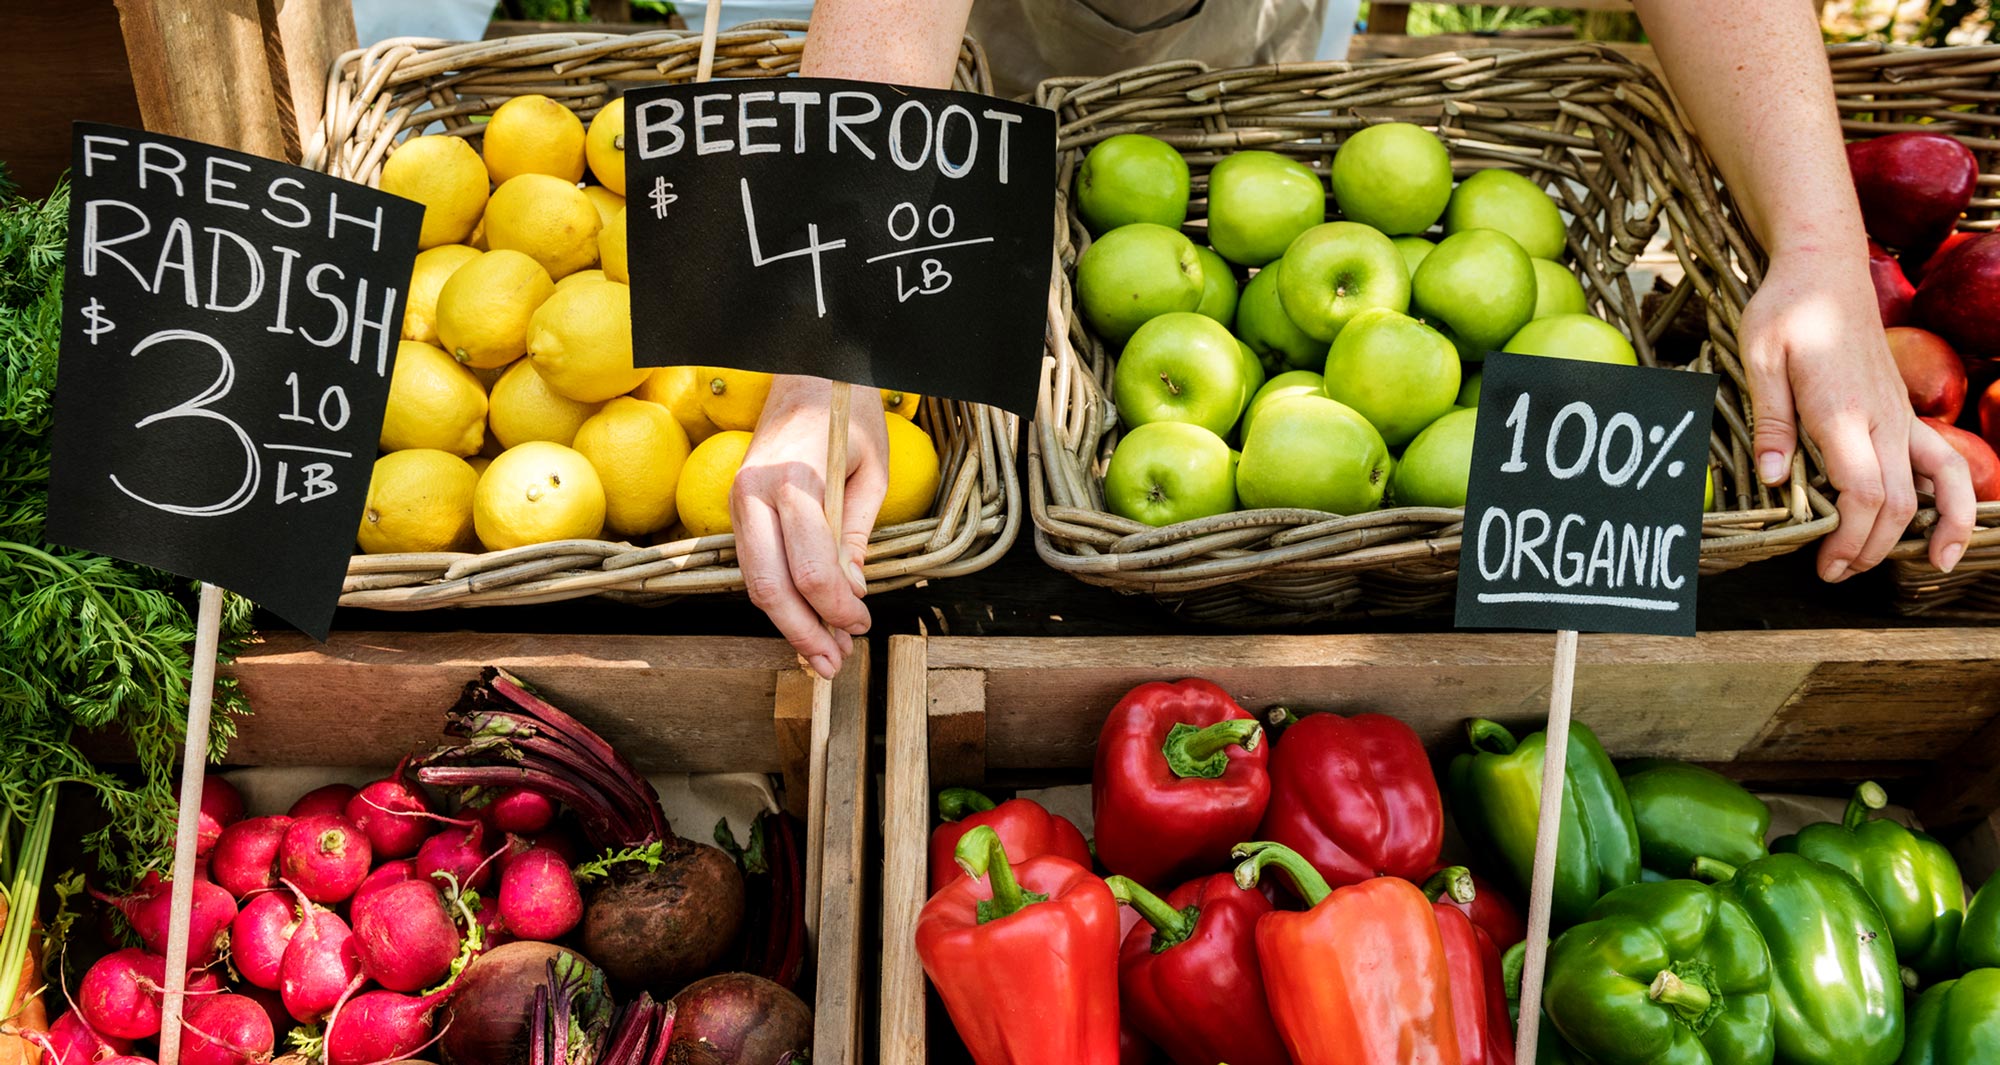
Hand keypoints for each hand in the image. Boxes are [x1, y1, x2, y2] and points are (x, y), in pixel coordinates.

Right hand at [731, 375, 889, 677]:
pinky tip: (802, 619)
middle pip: (770, 585)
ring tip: (821, 654)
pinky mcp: (735, 505)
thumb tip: (852, 590)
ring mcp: (738, 499)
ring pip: (754, 580)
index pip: (811, 567)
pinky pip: (752, 563)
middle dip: (803, 631)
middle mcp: (755, 492)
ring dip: (788, 623)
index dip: (837, 607)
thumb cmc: (848, 412)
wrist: (806, 368)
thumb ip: (857, 533)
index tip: (861, 623)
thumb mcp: (871, 470)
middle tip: (834, 663)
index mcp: (795, 480)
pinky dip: (777, 597)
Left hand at [1740, 248, 1973, 579]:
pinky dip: (1958, 494)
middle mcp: (1882, 417)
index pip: (1864, 490)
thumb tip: (1776, 478)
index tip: (1824, 564)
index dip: (1850, 537)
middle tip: (1834, 574)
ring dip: (1937, 527)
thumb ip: (1771, 422)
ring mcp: (1901, 414)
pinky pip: (1946, 458)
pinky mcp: (1906, 412)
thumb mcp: (1759, 359)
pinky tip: (1950, 524)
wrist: (1824, 269)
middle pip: (1898, 500)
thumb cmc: (1786, 310)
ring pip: (1938, 482)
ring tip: (1929, 564)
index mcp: (1842, 409)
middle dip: (1872, 547)